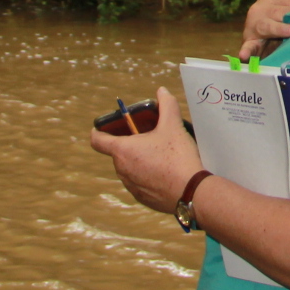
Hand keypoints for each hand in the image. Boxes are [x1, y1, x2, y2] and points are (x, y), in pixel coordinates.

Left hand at [90, 87, 201, 210]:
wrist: (191, 192)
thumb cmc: (177, 157)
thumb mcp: (173, 126)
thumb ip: (167, 105)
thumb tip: (162, 91)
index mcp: (122, 150)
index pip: (97, 140)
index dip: (98, 131)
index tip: (103, 127)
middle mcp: (121, 169)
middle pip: (118, 152)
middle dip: (130, 143)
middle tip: (147, 136)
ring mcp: (131, 186)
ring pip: (130, 168)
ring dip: (139, 160)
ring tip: (161, 155)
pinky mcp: (142, 198)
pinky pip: (140, 183)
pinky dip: (148, 176)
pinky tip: (166, 172)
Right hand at [241, 0, 289, 58]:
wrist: (264, 42)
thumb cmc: (283, 20)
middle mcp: (259, 8)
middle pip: (279, 13)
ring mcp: (252, 25)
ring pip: (266, 26)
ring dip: (277, 29)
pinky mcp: (248, 42)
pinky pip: (248, 46)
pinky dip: (246, 50)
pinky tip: (245, 54)